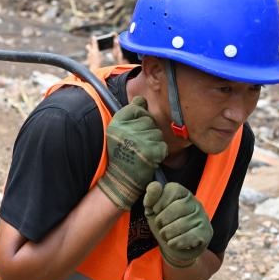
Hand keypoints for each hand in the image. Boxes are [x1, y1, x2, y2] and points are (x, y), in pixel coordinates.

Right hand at [97, 96, 166, 210]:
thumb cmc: (121, 154)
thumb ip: (130, 114)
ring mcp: (138, 140)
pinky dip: (159, 153)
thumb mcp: (119, 132)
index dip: (140, 118)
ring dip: (154, 143)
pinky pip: (162, 145)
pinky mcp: (149, 151)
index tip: (135, 130)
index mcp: (116, 123)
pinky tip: (149, 158)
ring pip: (157, 133)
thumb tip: (141, 99)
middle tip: (138, 145)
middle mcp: (125, 129)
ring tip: (143, 152)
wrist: (120, 180)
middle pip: (149, 121)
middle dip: (148, 132)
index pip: (136, 108)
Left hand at [143, 181, 212, 266]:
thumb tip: (155, 185)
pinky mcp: (206, 233)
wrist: (176, 247)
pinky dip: (176, 242)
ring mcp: (202, 218)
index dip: (159, 202)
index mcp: (183, 193)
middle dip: (162, 220)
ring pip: (182, 224)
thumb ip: (151, 196)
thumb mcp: (153, 210)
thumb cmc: (165, 224)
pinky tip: (172, 243)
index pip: (173, 190)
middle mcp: (195, 203)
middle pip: (177, 208)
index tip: (155, 211)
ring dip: (167, 233)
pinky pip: (190, 237)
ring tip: (166, 235)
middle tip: (160, 226)